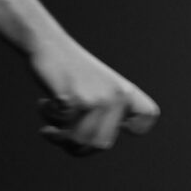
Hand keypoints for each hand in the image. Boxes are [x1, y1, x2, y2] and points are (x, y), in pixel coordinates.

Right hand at [28, 35, 160, 156]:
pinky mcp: (73, 100)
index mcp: (125, 92)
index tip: (118, 125)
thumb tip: (97, 145)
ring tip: (50, 122)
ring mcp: (95, 99)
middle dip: (77, 146)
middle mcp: (116, 96)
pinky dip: (48, 120)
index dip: (134, 128)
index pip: (147, 116)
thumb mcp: (99, 87)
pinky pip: (60, 130)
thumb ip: (108, 112)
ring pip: (78, 142)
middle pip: (100, 145)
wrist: (49, 44)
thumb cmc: (71, 71)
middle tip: (61, 134)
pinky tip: (43, 102)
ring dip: (58, 136)